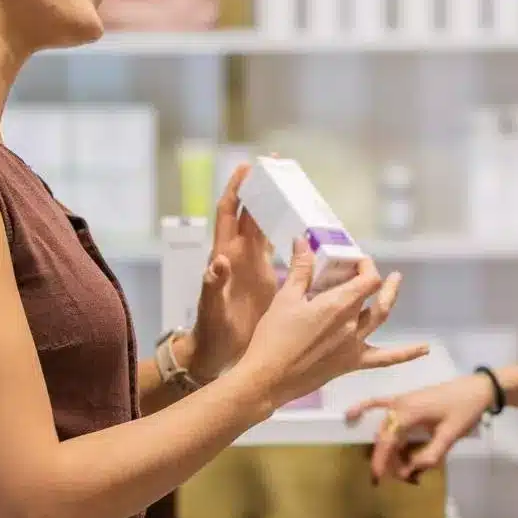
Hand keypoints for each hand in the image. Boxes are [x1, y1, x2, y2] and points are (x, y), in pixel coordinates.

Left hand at [183, 163, 277, 380]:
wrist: (217, 351)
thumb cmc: (211, 329)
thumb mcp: (211, 308)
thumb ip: (213, 285)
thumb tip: (218, 263)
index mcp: (226, 255)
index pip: (230, 213)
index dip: (237, 189)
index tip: (247, 167)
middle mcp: (239, 253)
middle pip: (250, 212)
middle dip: (261, 188)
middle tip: (279, 168)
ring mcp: (252, 263)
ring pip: (264, 226)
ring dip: (276, 206)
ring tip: (295, 188)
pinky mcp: (264, 276)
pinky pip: (277, 247)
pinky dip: (289, 233)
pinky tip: (307, 228)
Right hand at [234, 240, 428, 409]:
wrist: (268, 379)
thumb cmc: (273, 339)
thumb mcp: (285, 299)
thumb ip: (300, 270)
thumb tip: (303, 242)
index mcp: (338, 305)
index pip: (366, 278)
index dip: (366, 265)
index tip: (354, 260)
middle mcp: (352, 324)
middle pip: (375, 295)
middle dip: (376, 279)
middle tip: (370, 268)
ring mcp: (354, 345)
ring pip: (380, 317)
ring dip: (389, 299)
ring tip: (395, 284)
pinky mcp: (350, 363)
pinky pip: (385, 359)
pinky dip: (406, 354)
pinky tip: (424, 349)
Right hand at [345, 374, 492, 484]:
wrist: (477, 389)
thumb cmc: (465, 410)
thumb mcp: (449, 436)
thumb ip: (429, 456)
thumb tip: (409, 471)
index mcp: (408, 413)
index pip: (386, 441)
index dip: (380, 462)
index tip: (376, 481)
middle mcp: (398, 405)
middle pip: (386, 438)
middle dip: (392, 461)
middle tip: (411, 479)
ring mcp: (400, 401)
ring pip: (386, 429)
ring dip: (390, 449)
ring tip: (407, 468)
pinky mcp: (405, 400)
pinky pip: (379, 404)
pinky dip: (364, 409)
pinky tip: (350, 415)